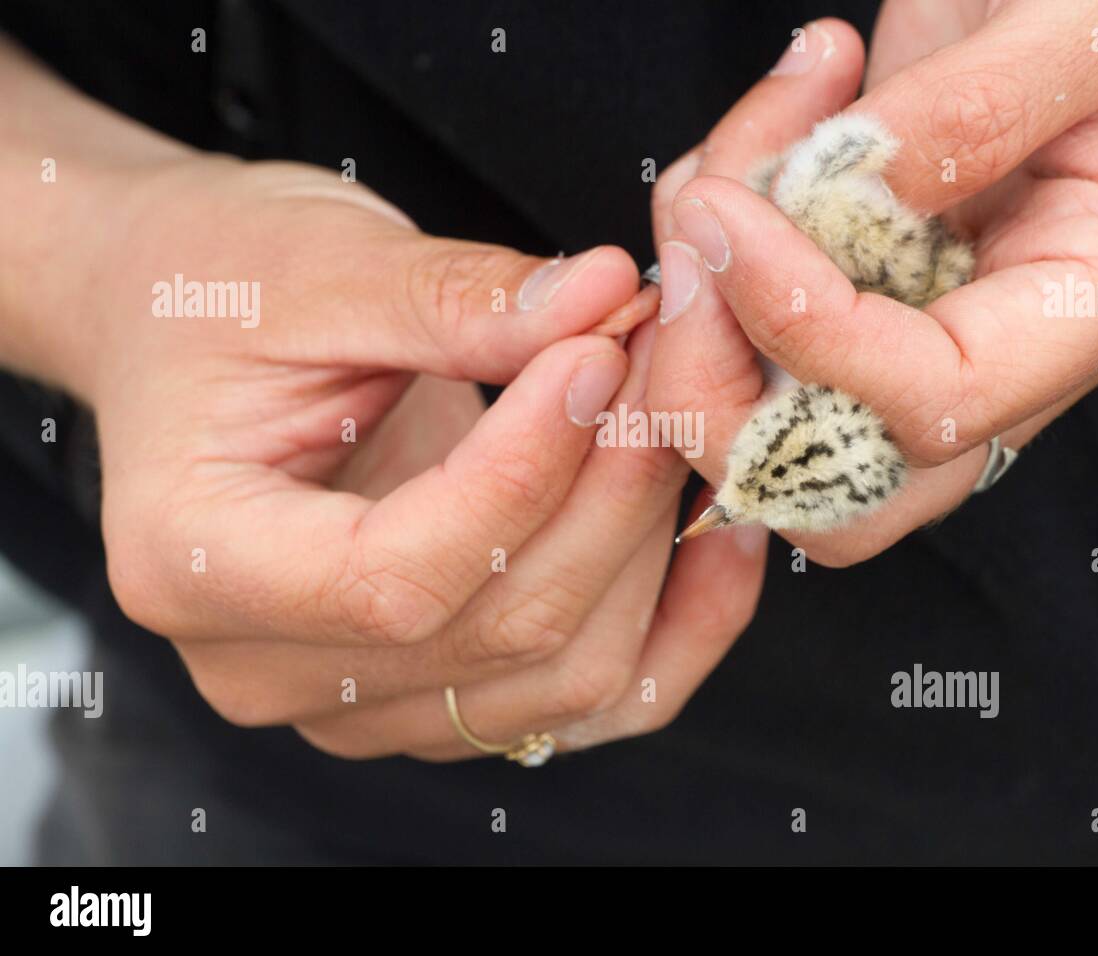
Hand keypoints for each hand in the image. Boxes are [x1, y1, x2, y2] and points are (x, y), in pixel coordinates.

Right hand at [73, 156, 764, 758]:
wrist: (187, 329)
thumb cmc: (216, 286)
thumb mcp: (318, 265)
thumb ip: (459, 297)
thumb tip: (605, 300)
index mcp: (195, 561)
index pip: (394, 572)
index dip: (524, 471)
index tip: (600, 356)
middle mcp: (268, 666)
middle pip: (504, 627)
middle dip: (615, 487)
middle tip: (668, 358)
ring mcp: (363, 702)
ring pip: (568, 674)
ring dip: (651, 542)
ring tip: (677, 411)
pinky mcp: (443, 693)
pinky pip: (595, 698)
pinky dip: (677, 622)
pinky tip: (712, 527)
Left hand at [647, 2, 1097, 565]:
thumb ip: (979, 110)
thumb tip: (848, 194)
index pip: (942, 403)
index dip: (815, 338)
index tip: (732, 225)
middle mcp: (1010, 340)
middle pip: (842, 482)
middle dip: (724, 391)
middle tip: (697, 240)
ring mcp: (926, 319)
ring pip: (770, 411)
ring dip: (701, 293)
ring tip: (737, 148)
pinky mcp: (862, 279)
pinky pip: (747, 319)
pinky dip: (708, 241)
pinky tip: (757, 135)